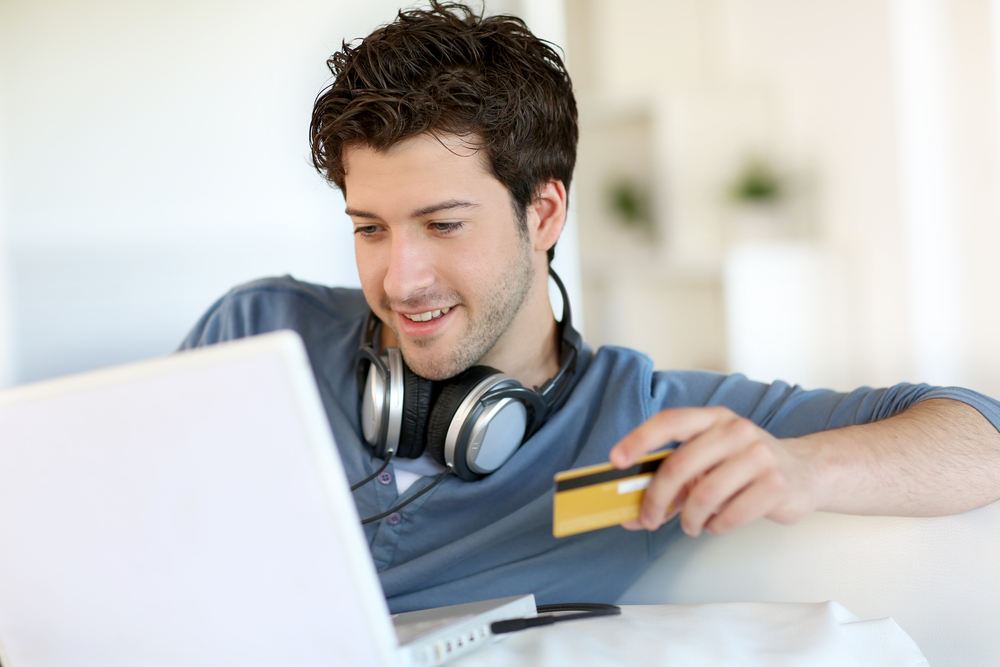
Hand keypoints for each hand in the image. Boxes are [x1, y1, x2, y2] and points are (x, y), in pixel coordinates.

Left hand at [609, 407, 819, 536]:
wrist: (806, 473)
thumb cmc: (746, 467)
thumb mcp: (709, 461)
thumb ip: (671, 482)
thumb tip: (630, 514)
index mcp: (713, 418)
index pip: (669, 421)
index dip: (639, 440)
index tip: (617, 461)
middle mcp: (735, 430)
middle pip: (680, 464)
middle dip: (657, 498)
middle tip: (649, 518)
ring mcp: (759, 455)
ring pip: (704, 495)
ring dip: (690, 519)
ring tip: (691, 526)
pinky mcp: (776, 484)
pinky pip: (730, 515)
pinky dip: (716, 526)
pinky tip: (717, 523)